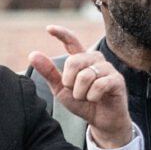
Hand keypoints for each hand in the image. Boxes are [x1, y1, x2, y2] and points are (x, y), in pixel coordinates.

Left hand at [27, 25, 130, 147]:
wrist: (101, 121)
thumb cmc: (82, 103)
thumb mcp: (61, 89)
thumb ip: (48, 72)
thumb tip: (32, 54)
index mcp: (81, 59)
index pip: (72, 41)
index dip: (61, 34)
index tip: (49, 28)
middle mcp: (95, 59)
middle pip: (73, 62)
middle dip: (69, 82)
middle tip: (75, 92)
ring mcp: (107, 68)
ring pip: (86, 76)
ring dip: (81, 93)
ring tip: (87, 97)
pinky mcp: (117, 79)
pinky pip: (98, 85)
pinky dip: (92, 97)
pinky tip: (97, 99)